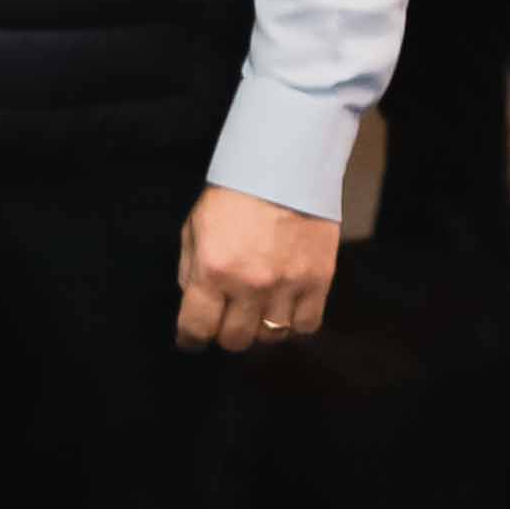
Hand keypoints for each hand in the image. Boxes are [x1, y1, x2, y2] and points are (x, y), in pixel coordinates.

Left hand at [175, 187, 337, 352]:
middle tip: (225, 320)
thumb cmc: (232, 196)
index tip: (190, 340)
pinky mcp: (319, 281)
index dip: (190, 339)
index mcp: (213, 269)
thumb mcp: (194, 228)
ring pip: (271, 336)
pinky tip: (285, 307)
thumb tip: (193, 305)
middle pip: (235, 339)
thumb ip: (191, 270)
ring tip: (256, 310)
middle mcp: (250, 283)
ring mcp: (287, 285)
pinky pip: (306, 325)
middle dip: (224, 334)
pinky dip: (293, 323)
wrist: (284, 168)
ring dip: (259, 328)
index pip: (197, 326)